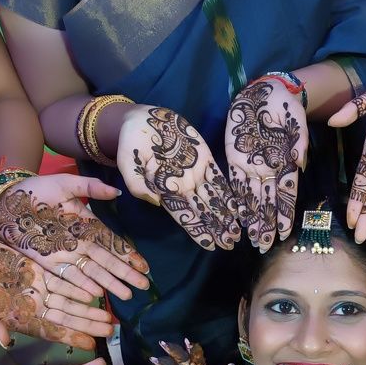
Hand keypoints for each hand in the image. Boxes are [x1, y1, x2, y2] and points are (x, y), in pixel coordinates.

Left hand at [0, 173, 149, 301]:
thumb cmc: (37, 190)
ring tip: (125, 296)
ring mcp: (66, 253)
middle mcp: (80, 243)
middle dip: (125, 274)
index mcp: (88, 225)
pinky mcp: (49, 261)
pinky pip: (68, 275)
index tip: (144, 267)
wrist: (7, 200)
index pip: (113, 243)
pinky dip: (81, 285)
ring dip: (109, 284)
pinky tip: (96, 294)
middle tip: (143, 287)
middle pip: (107, 262)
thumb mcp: (66, 184)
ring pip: (92, 272)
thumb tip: (117, 192)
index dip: (128, 255)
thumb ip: (90, 187)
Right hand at [0, 236, 112, 349]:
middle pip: (67, 317)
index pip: (51, 331)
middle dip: (88, 324)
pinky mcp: (38, 271)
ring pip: (69, 300)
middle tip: (110, 331)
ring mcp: (38, 288)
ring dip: (89, 309)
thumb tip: (5, 342)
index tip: (91, 344)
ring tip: (110, 317)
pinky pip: (63, 280)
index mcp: (20, 318)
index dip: (71, 337)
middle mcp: (33, 306)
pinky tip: (97, 293)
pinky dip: (79, 286)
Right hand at [118, 104, 239, 250]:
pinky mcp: (204, 157)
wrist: (141, 119)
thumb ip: (138, 185)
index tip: (209, 245)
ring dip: (225, 214)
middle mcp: (183, 186)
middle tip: (229, 243)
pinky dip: (228, 192)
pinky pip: (219, 178)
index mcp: (165, 191)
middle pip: (203, 211)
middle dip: (216, 227)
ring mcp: (195, 172)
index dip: (196, 230)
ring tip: (236, 231)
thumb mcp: (127, 164)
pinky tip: (238, 205)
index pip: (184, 215)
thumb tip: (157, 201)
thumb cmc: (130, 143)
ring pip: (214, 198)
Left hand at [225, 79, 306, 250]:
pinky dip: (237, 200)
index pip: (287, 194)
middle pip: (269, 202)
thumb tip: (299, 163)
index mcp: (285, 163)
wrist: (264, 91)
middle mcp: (269, 169)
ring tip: (253, 238)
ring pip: (253, 198)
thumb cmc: (284, 105)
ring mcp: (251, 166)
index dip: (286, 213)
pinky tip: (238, 216)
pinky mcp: (235, 159)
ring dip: (253, 218)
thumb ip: (298, 142)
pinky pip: (235, 184)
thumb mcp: (295, 120)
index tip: (286, 232)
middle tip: (265, 245)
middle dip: (267, 224)